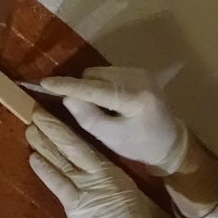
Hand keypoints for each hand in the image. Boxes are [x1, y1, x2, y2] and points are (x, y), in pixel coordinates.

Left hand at [27, 109, 171, 217]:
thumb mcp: (128, 199)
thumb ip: (109, 186)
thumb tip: (91, 177)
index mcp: (115, 173)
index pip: (87, 147)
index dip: (69, 131)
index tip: (55, 117)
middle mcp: (102, 175)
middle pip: (73, 146)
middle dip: (53, 128)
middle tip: (35, 112)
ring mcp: (88, 188)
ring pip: (62, 160)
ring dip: (44, 143)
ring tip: (29, 128)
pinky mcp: (77, 205)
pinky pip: (57, 182)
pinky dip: (44, 169)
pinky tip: (33, 157)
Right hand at [40, 66, 189, 175]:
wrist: (171, 142)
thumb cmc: (141, 145)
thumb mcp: (112, 138)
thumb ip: (89, 118)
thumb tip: (67, 97)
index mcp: (135, 98)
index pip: (94, 88)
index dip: (68, 86)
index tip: (45, 83)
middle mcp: (139, 78)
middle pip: (94, 76)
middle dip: (82, 89)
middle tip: (83, 111)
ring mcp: (141, 72)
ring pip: (100, 72)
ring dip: (93, 87)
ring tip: (102, 110)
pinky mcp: (140, 71)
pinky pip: (110, 73)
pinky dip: (103, 85)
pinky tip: (111, 103)